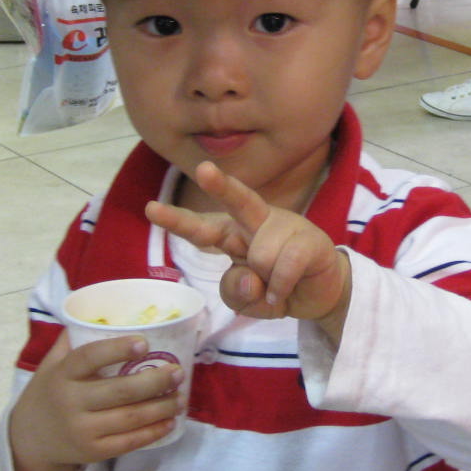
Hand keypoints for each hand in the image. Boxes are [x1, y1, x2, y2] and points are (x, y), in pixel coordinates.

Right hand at [8, 331, 184, 469]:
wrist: (30, 440)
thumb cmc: (49, 393)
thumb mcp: (51, 365)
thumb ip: (72, 341)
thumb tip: (99, 309)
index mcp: (62, 374)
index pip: (89, 358)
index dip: (117, 349)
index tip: (144, 343)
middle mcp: (71, 402)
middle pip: (120, 391)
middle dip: (154, 381)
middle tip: (177, 373)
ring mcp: (83, 430)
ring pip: (130, 418)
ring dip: (161, 407)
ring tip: (180, 397)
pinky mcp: (93, 452)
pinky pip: (128, 442)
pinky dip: (153, 432)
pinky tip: (169, 422)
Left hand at [146, 162, 351, 333]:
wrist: (319, 294)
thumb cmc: (274, 288)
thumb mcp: (245, 300)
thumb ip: (235, 292)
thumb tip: (251, 279)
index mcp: (233, 233)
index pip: (203, 226)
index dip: (177, 220)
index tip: (151, 208)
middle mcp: (256, 222)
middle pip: (238, 202)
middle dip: (221, 186)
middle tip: (204, 170)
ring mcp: (286, 227)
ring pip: (261, 255)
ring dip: (265, 282)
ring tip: (275, 287)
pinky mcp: (310, 240)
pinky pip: (285, 267)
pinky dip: (281, 289)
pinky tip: (285, 293)